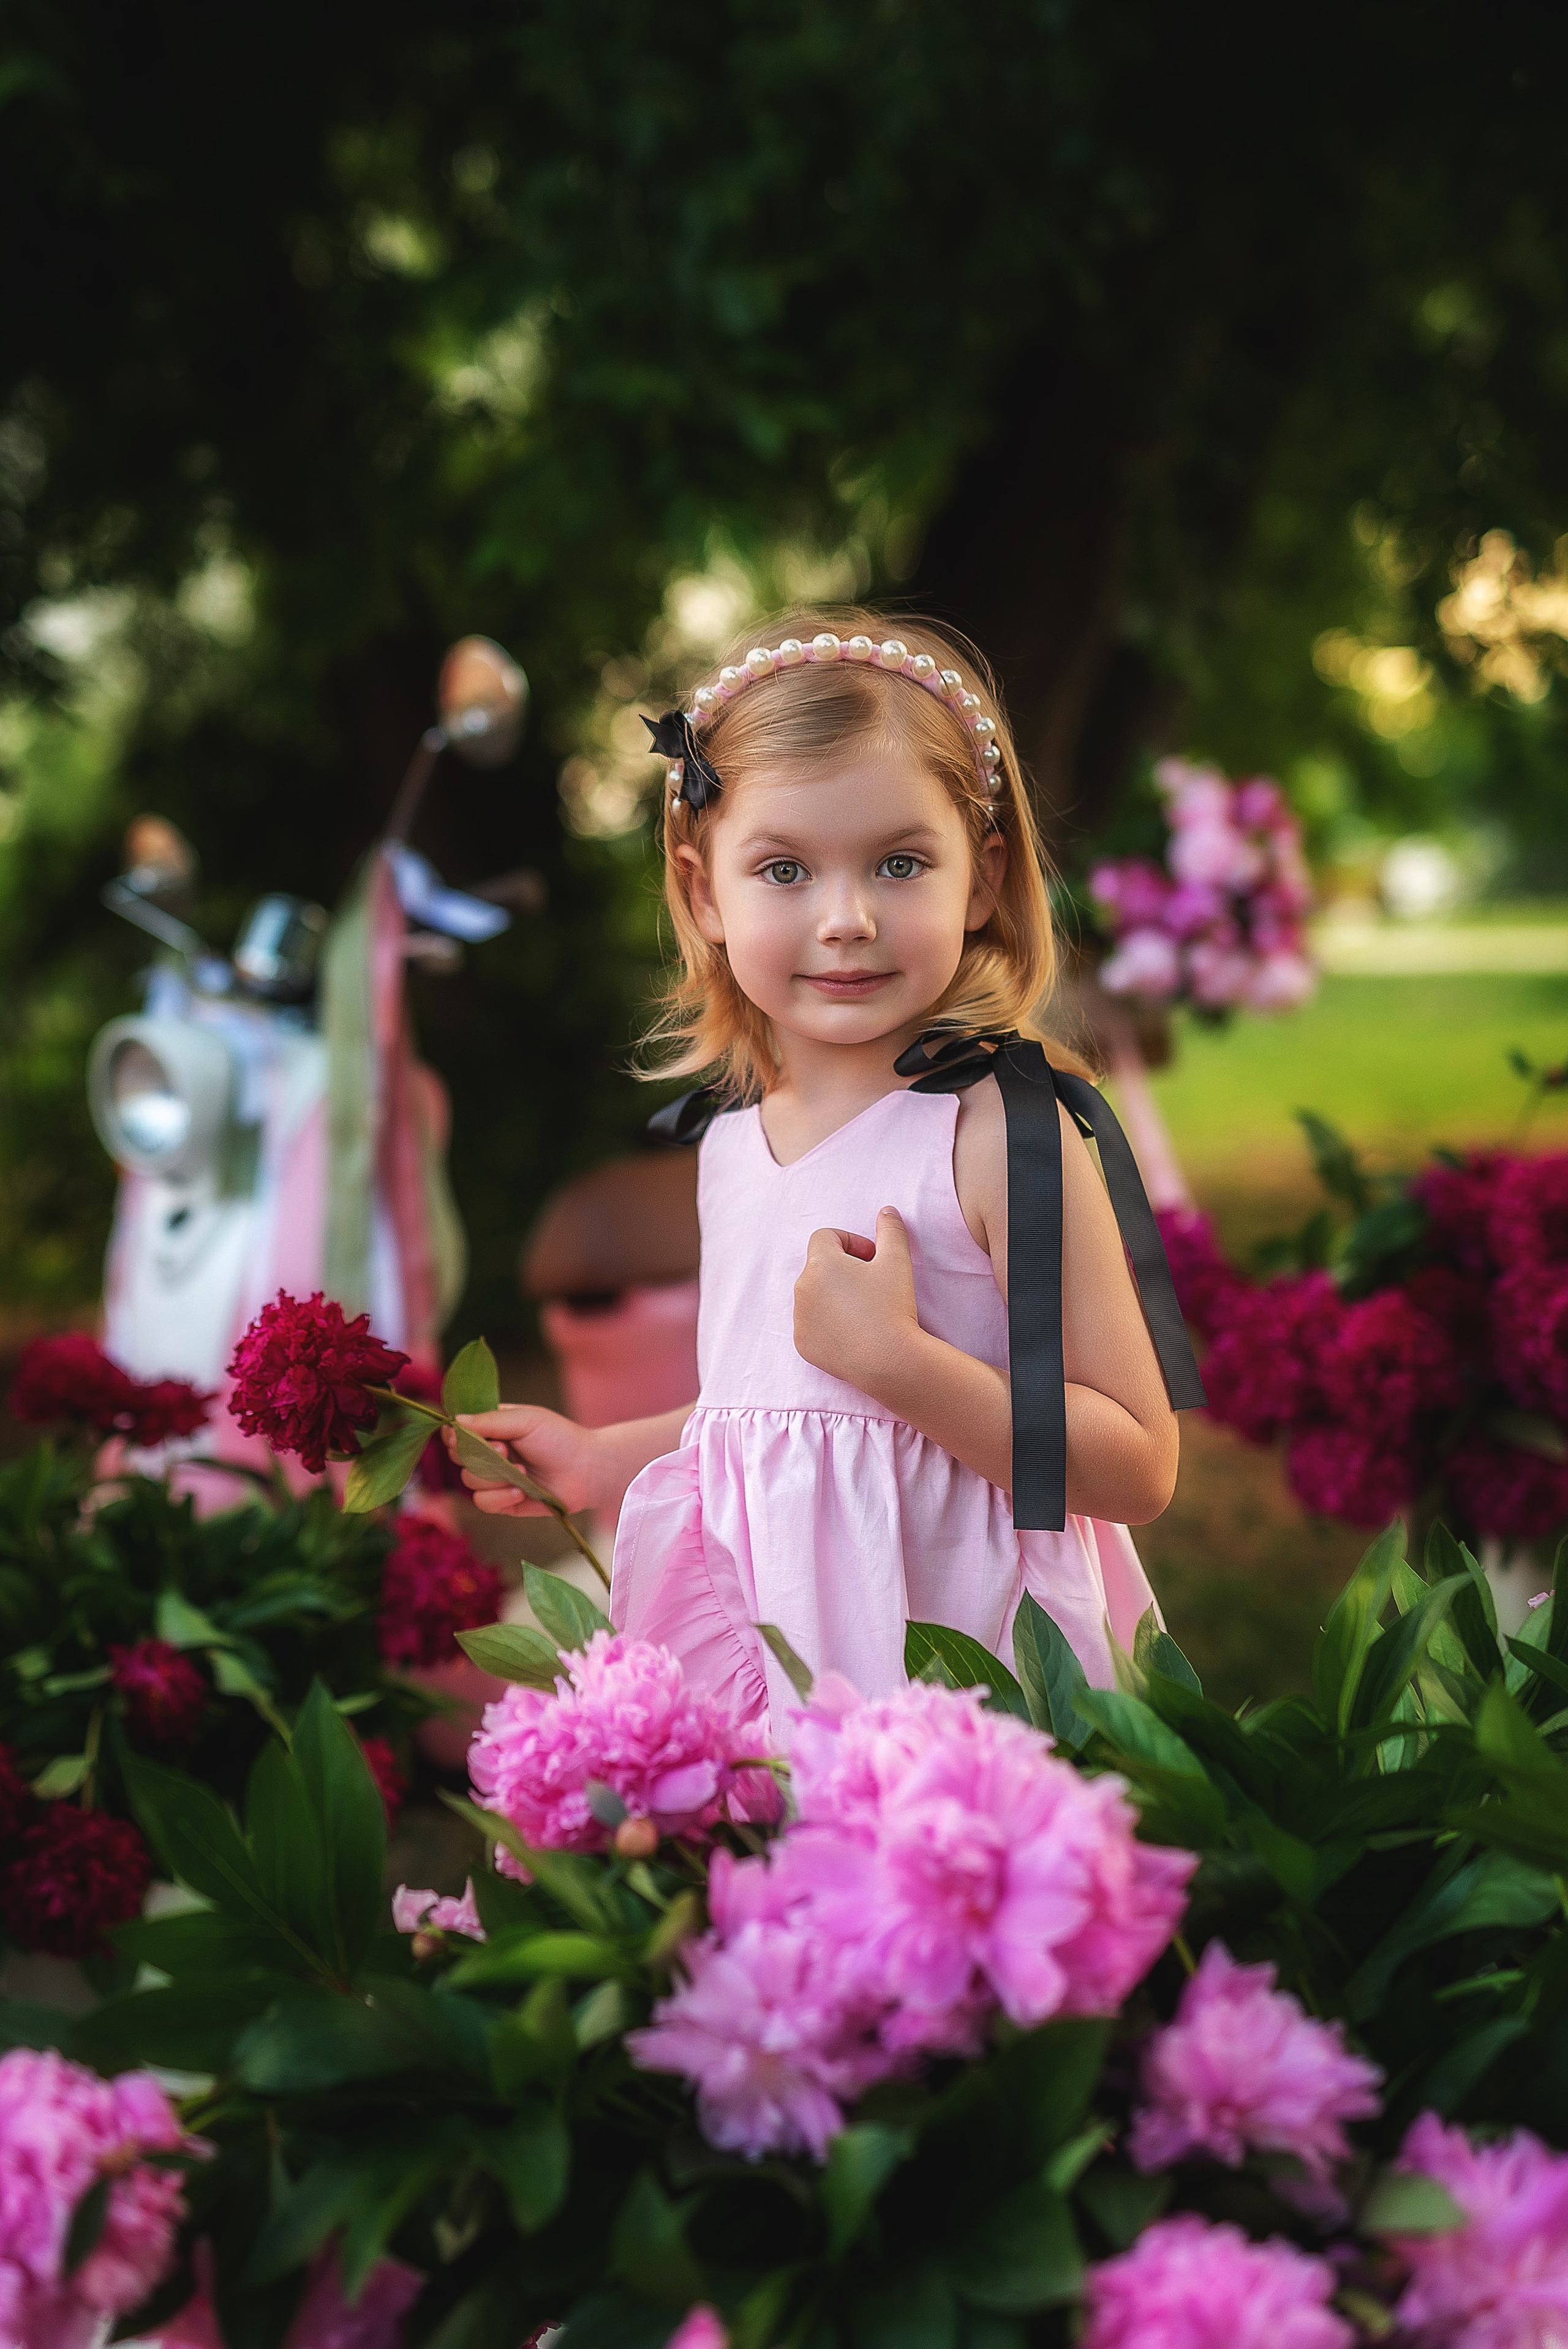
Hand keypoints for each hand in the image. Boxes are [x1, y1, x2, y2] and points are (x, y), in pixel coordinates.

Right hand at [443, 1405, 609, 1517]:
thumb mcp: (525, 1420)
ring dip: (493, 1476)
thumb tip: (454, 1422)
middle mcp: (489, 1453)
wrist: (587, 1470)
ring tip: (523, 1471)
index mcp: (491, 1429)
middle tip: (505, 1449)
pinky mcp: (503, 1503)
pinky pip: (483, 1503)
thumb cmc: (559, 1438)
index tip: (466, 1436)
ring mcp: (495, 1479)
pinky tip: (520, 1491)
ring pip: (468, 1481)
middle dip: (478, 1455)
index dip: (455, 1436)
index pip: (456, 1432)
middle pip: (457, 1457)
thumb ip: (489, 1421)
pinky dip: (499, 1497)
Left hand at [793, 1206, 921, 1392]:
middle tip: (873, 1284)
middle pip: (819, 1267)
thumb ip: (891, 1230)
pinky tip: (855, 1332)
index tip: (872, 1258)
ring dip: (834, 1296)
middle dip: (843, 1269)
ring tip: (865, 1310)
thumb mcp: (897, 1260)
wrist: (889, 1360)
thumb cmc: (892, 1306)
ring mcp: (799, 1319)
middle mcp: (802, 1288)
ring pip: (814, 1296)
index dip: (851, 1242)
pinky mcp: (803, 1344)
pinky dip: (829, 1324)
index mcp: (820, 1263)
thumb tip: (887, 1211)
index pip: (825, 1236)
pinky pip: (812, 1325)